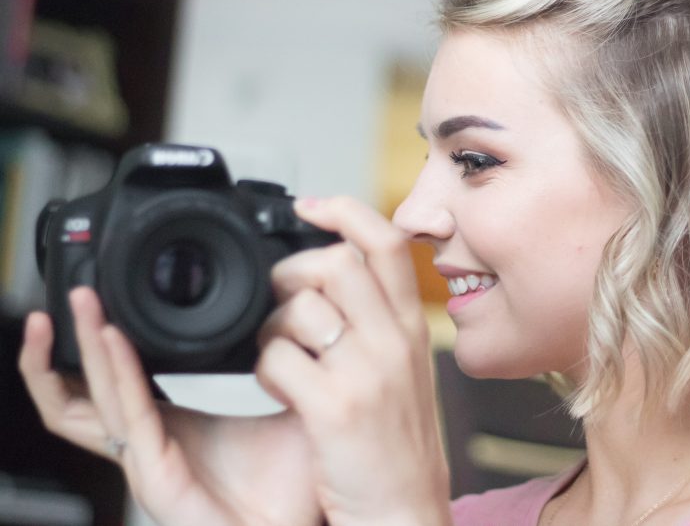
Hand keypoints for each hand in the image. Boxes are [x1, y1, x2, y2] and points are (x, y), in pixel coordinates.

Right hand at [19, 289, 320, 525]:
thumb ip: (283, 369)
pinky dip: (119, 374)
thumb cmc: (286, 488)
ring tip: (80, 304)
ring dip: (80, 350)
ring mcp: (144, 462)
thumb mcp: (283, 410)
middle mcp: (145, 443)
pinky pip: (130, 416)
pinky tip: (114, 340)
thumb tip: (296, 326)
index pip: (112, 381)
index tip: (96, 302)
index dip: (94, 347)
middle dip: (72, 341)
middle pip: (84, 389)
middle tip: (74, 293)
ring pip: (90, 400)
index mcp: (166, 427)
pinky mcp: (155, 476)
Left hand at [256, 196, 450, 525]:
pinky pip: (278, 358)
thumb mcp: (405, 372)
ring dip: (272, 324)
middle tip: (281, 296)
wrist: (404, 512)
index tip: (311, 206)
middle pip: (336, 263)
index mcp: (413, 328)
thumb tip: (334, 276)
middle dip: (292, 270)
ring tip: (278, 350)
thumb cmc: (396, 446)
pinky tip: (278, 385)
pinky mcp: (336, 409)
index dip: (346, 211)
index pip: (388, 243)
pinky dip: (265, 366)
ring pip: (301, 307)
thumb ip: (380, 323)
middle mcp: (396, 342)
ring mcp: (368, 373)